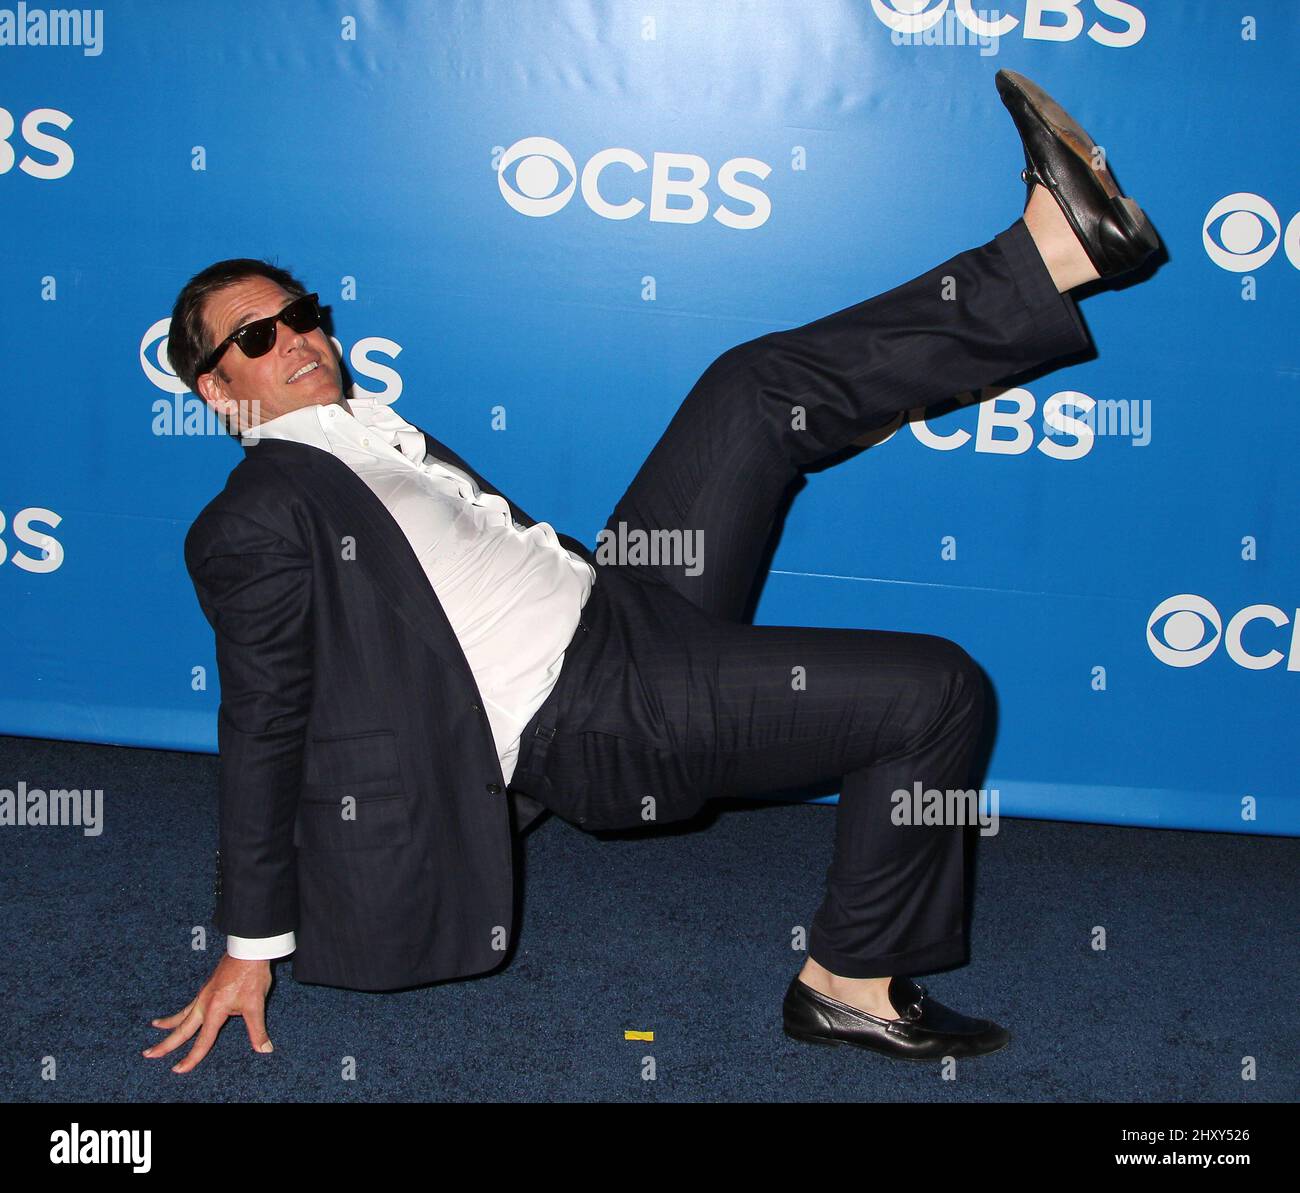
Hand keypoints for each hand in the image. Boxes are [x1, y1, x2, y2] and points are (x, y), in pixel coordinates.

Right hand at [142, 953, 273, 1072]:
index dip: (192, 1057)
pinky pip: (190, 1004)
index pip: (202, 1040)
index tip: (178, 1069)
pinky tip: (181, 1012)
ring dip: (168, 1023)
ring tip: (155, 1026)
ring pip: (183, 1014)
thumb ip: (257, 1030)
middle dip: (166, 1043)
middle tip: (148, 1053)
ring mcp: (204, 994)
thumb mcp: (256, 1005)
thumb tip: (264, 1049)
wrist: (248, 949)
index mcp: (214, 1010)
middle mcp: (204, 1003)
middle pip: (182, 1029)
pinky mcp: (208, 987)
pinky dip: (181, 1012)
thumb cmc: (251, 975)